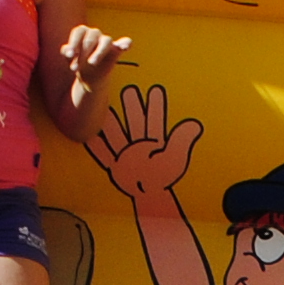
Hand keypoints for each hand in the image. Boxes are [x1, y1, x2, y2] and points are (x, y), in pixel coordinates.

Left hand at [61, 24, 131, 94]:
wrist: (89, 77)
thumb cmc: (78, 64)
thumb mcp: (70, 60)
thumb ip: (67, 53)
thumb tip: (67, 51)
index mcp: (82, 32)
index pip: (78, 32)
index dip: (74, 43)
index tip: (69, 56)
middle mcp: (94, 34)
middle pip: (90, 38)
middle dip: (82, 53)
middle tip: (75, 68)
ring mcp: (106, 41)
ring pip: (106, 40)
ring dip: (99, 52)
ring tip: (92, 63)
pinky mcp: (116, 49)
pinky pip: (125, 42)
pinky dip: (126, 43)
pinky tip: (126, 47)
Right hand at [86, 82, 199, 196]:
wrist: (149, 195)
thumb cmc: (163, 178)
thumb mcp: (174, 158)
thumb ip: (181, 141)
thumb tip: (194, 125)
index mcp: (155, 143)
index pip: (155, 121)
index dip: (155, 106)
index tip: (155, 90)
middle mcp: (139, 145)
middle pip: (135, 122)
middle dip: (133, 106)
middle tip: (130, 89)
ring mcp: (126, 154)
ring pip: (117, 134)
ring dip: (112, 123)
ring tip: (106, 108)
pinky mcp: (115, 165)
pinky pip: (104, 154)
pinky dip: (97, 147)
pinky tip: (88, 136)